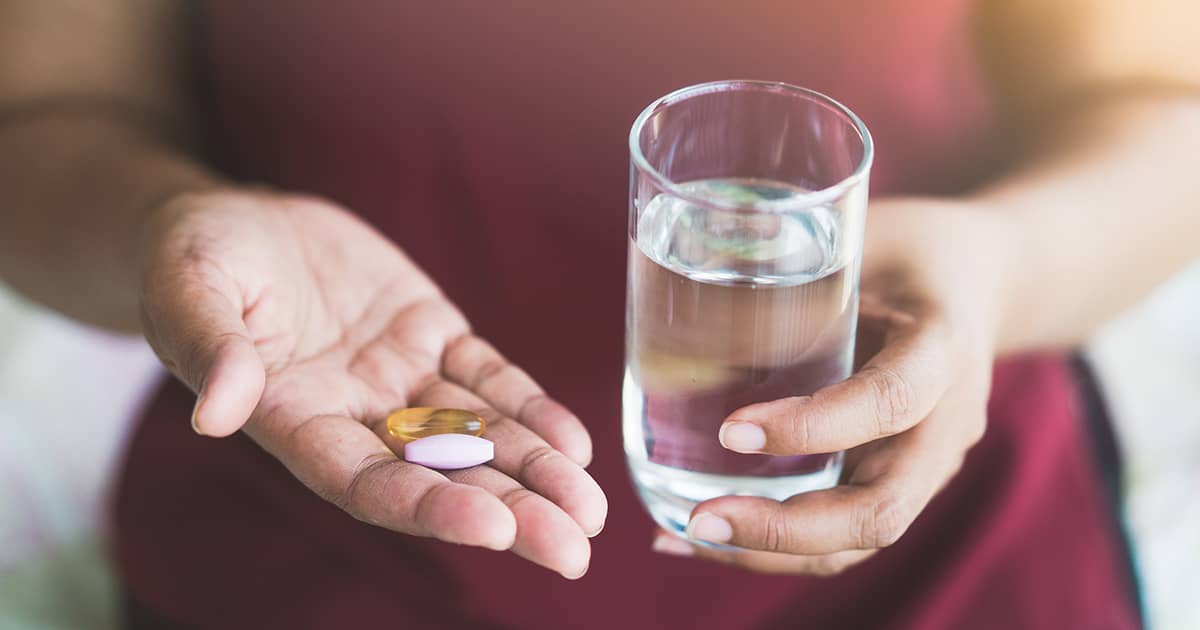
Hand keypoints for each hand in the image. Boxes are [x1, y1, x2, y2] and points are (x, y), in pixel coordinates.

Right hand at [139, 189, 605, 578]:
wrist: (235, 219)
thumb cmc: (194, 257)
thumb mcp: (188, 290)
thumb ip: (210, 348)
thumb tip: (215, 411)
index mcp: (295, 421)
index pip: (366, 482)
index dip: (428, 505)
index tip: (492, 528)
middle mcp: (357, 414)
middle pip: (439, 475)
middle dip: (508, 512)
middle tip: (572, 549)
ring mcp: (400, 378)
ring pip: (477, 435)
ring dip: (535, 471)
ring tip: (590, 510)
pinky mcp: (432, 335)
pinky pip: (489, 379)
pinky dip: (530, 408)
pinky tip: (575, 444)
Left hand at [651, 199, 1013, 573]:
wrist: (981, 279)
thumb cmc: (910, 249)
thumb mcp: (865, 235)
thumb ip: (797, 262)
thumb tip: (688, 290)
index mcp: (944, 348)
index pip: (890, 401)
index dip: (815, 426)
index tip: (732, 432)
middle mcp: (945, 423)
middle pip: (881, 509)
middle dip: (786, 528)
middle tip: (700, 519)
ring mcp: (926, 463)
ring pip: (858, 539)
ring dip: (771, 550)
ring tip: (683, 536)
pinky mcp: (897, 478)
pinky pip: (843, 531)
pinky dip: (777, 544)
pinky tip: (708, 537)